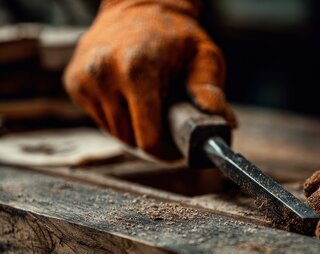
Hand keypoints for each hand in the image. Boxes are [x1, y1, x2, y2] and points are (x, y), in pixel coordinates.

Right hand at [63, 0, 234, 159]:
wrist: (138, 7)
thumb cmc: (176, 35)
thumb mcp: (204, 56)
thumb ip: (210, 90)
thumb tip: (223, 122)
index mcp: (138, 69)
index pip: (149, 138)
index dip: (166, 152)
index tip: (177, 150)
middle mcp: (105, 73)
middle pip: (130, 140)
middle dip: (152, 142)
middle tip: (168, 130)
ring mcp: (85, 78)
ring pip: (114, 133)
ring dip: (134, 132)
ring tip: (151, 111)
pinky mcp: (74, 82)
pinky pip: (100, 119)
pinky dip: (118, 118)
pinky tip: (130, 100)